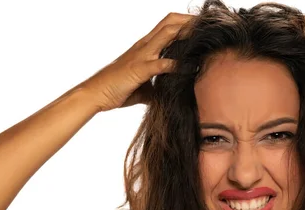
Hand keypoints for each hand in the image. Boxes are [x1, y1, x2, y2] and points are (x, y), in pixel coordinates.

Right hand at [80, 12, 194, 111]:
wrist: (96, 94)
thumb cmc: (118, 89)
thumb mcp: (144, 86)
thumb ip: (159, 85)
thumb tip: (173, 93)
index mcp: (145, 47)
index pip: (168, 25)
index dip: (185, 23)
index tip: (203, 27)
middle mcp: (144, 45)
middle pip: (170, 22)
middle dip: (190, 21)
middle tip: (209, 25)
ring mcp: (142, 55)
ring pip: (167, 34)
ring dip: (187, 33)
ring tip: (205, 36)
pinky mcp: (139, 69)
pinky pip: (162, 64)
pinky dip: (178, 65)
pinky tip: (191, 68)